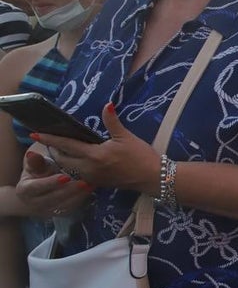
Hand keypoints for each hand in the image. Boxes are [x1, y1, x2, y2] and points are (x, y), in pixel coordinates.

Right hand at [14, 149, 91, 217]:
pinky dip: (81, 200)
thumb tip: (32, 154)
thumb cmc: (38, 169)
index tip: (65, 177)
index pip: (37, 187)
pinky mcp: (58, 213)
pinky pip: (70, 209)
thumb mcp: (35, 164)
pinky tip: (90, 190)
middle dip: (69, 190)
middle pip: (52, 198)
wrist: (38, 186)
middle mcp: (33, 203)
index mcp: (24, 190)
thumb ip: (36, 161)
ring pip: (63, 205)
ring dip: (78, 196)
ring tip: (91, 185)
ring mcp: (46, 210)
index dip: (51, 182)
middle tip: (84, 182)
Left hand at [33, 103, 159, 194]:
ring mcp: (92, 177)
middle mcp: (89, 168)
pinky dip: (71, 166)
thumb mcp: (126, 137)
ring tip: (59, 149)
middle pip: (62, 159)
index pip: (66, 145)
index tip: (34, 134)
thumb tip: (106, 104)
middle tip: (48, 140)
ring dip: (61, 159)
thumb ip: (112, 121)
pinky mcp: (97, 183)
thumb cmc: (141, 156)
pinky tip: (74, 160)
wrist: (153, 177)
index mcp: (94, 155)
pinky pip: (77, 174)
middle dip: (53, 150)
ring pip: (68, 168)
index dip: (49, 139)